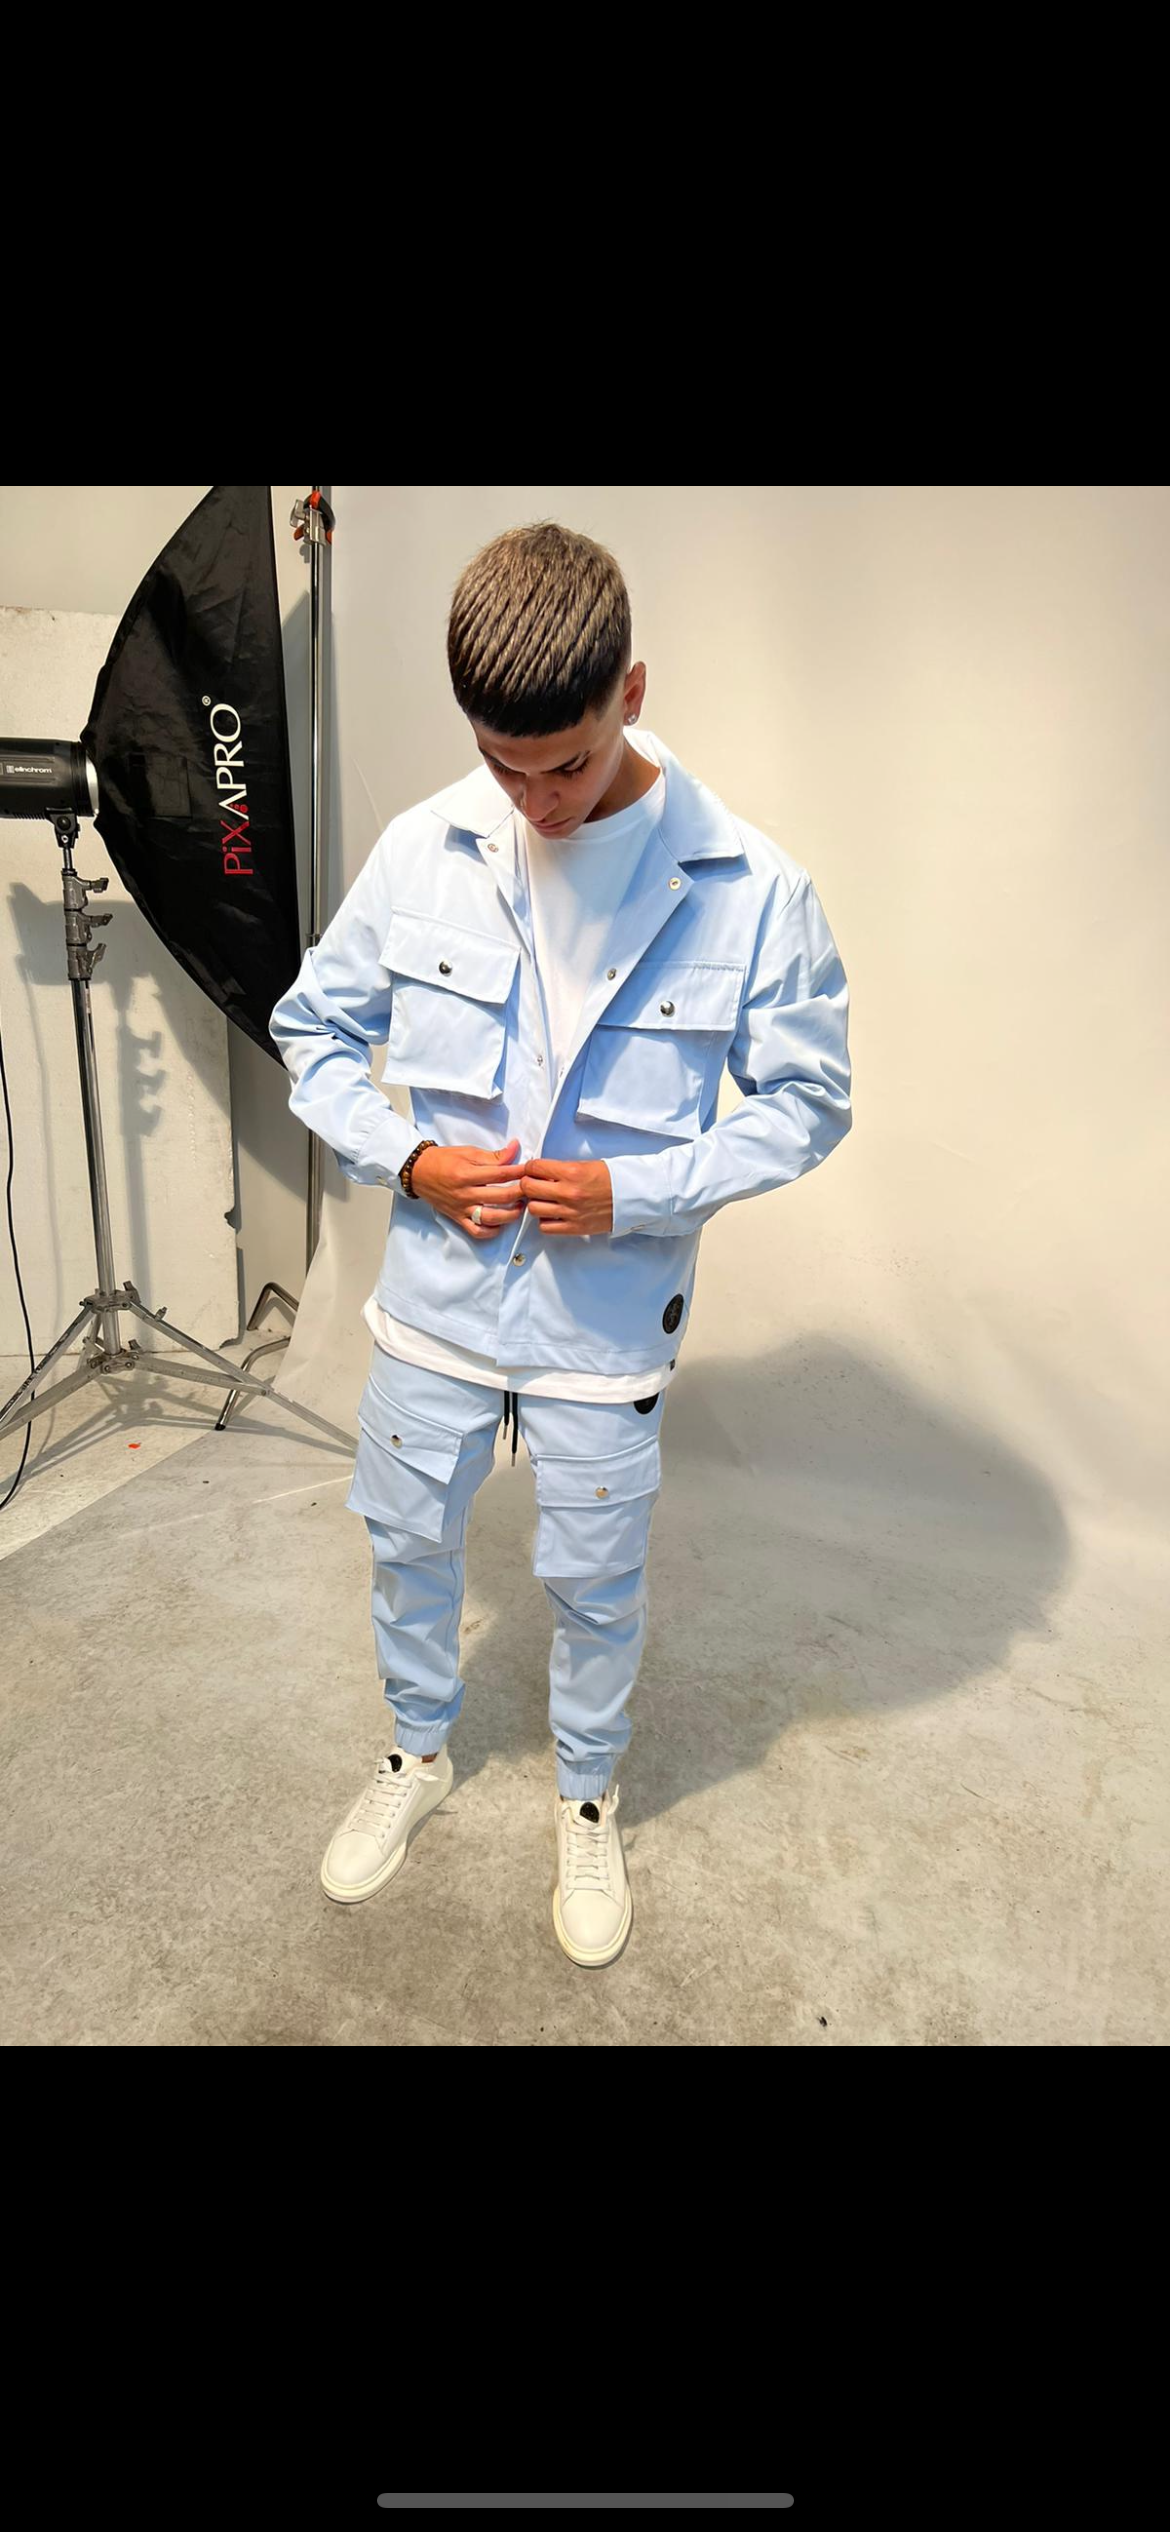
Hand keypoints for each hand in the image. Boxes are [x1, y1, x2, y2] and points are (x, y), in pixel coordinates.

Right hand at [410, 1137, 527, 1239]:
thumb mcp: (468, 1152)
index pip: (501, 1174)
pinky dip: (491, 1231)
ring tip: (520, 1207)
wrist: (418, 1172)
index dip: (520, 1172)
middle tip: (531, 1188)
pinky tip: (501, 1224)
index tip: (531, 1170)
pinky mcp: (458, 1218)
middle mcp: (465, 1193)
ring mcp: (462, 1209)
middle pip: (500, 1196)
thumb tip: (515, 1148)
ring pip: (492, 1218)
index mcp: (467, 1174)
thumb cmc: (443, 1160)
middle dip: (521, 1192)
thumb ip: (493, 1155)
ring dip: (511, 1214)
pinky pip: (477, 1231)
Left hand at [518, 1155, 612, 1235]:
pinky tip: (552, 1214)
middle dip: (528, 1184)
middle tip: (533, 1183)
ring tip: (544, 1200)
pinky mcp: (575, 1228)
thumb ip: (561, 1169)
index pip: (535, 1168)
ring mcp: (571, 1212)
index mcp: (572, 1173)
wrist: (632, 1196)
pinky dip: (545, 1221)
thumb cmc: (611, 1179)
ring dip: (535, 1203)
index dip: (530, 1167)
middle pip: (529, 1188)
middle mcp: (569, 1193)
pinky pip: (545, 1227)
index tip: (532, 1170)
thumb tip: (540, 1172)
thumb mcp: (585, 1165)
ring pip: (534, 1209)